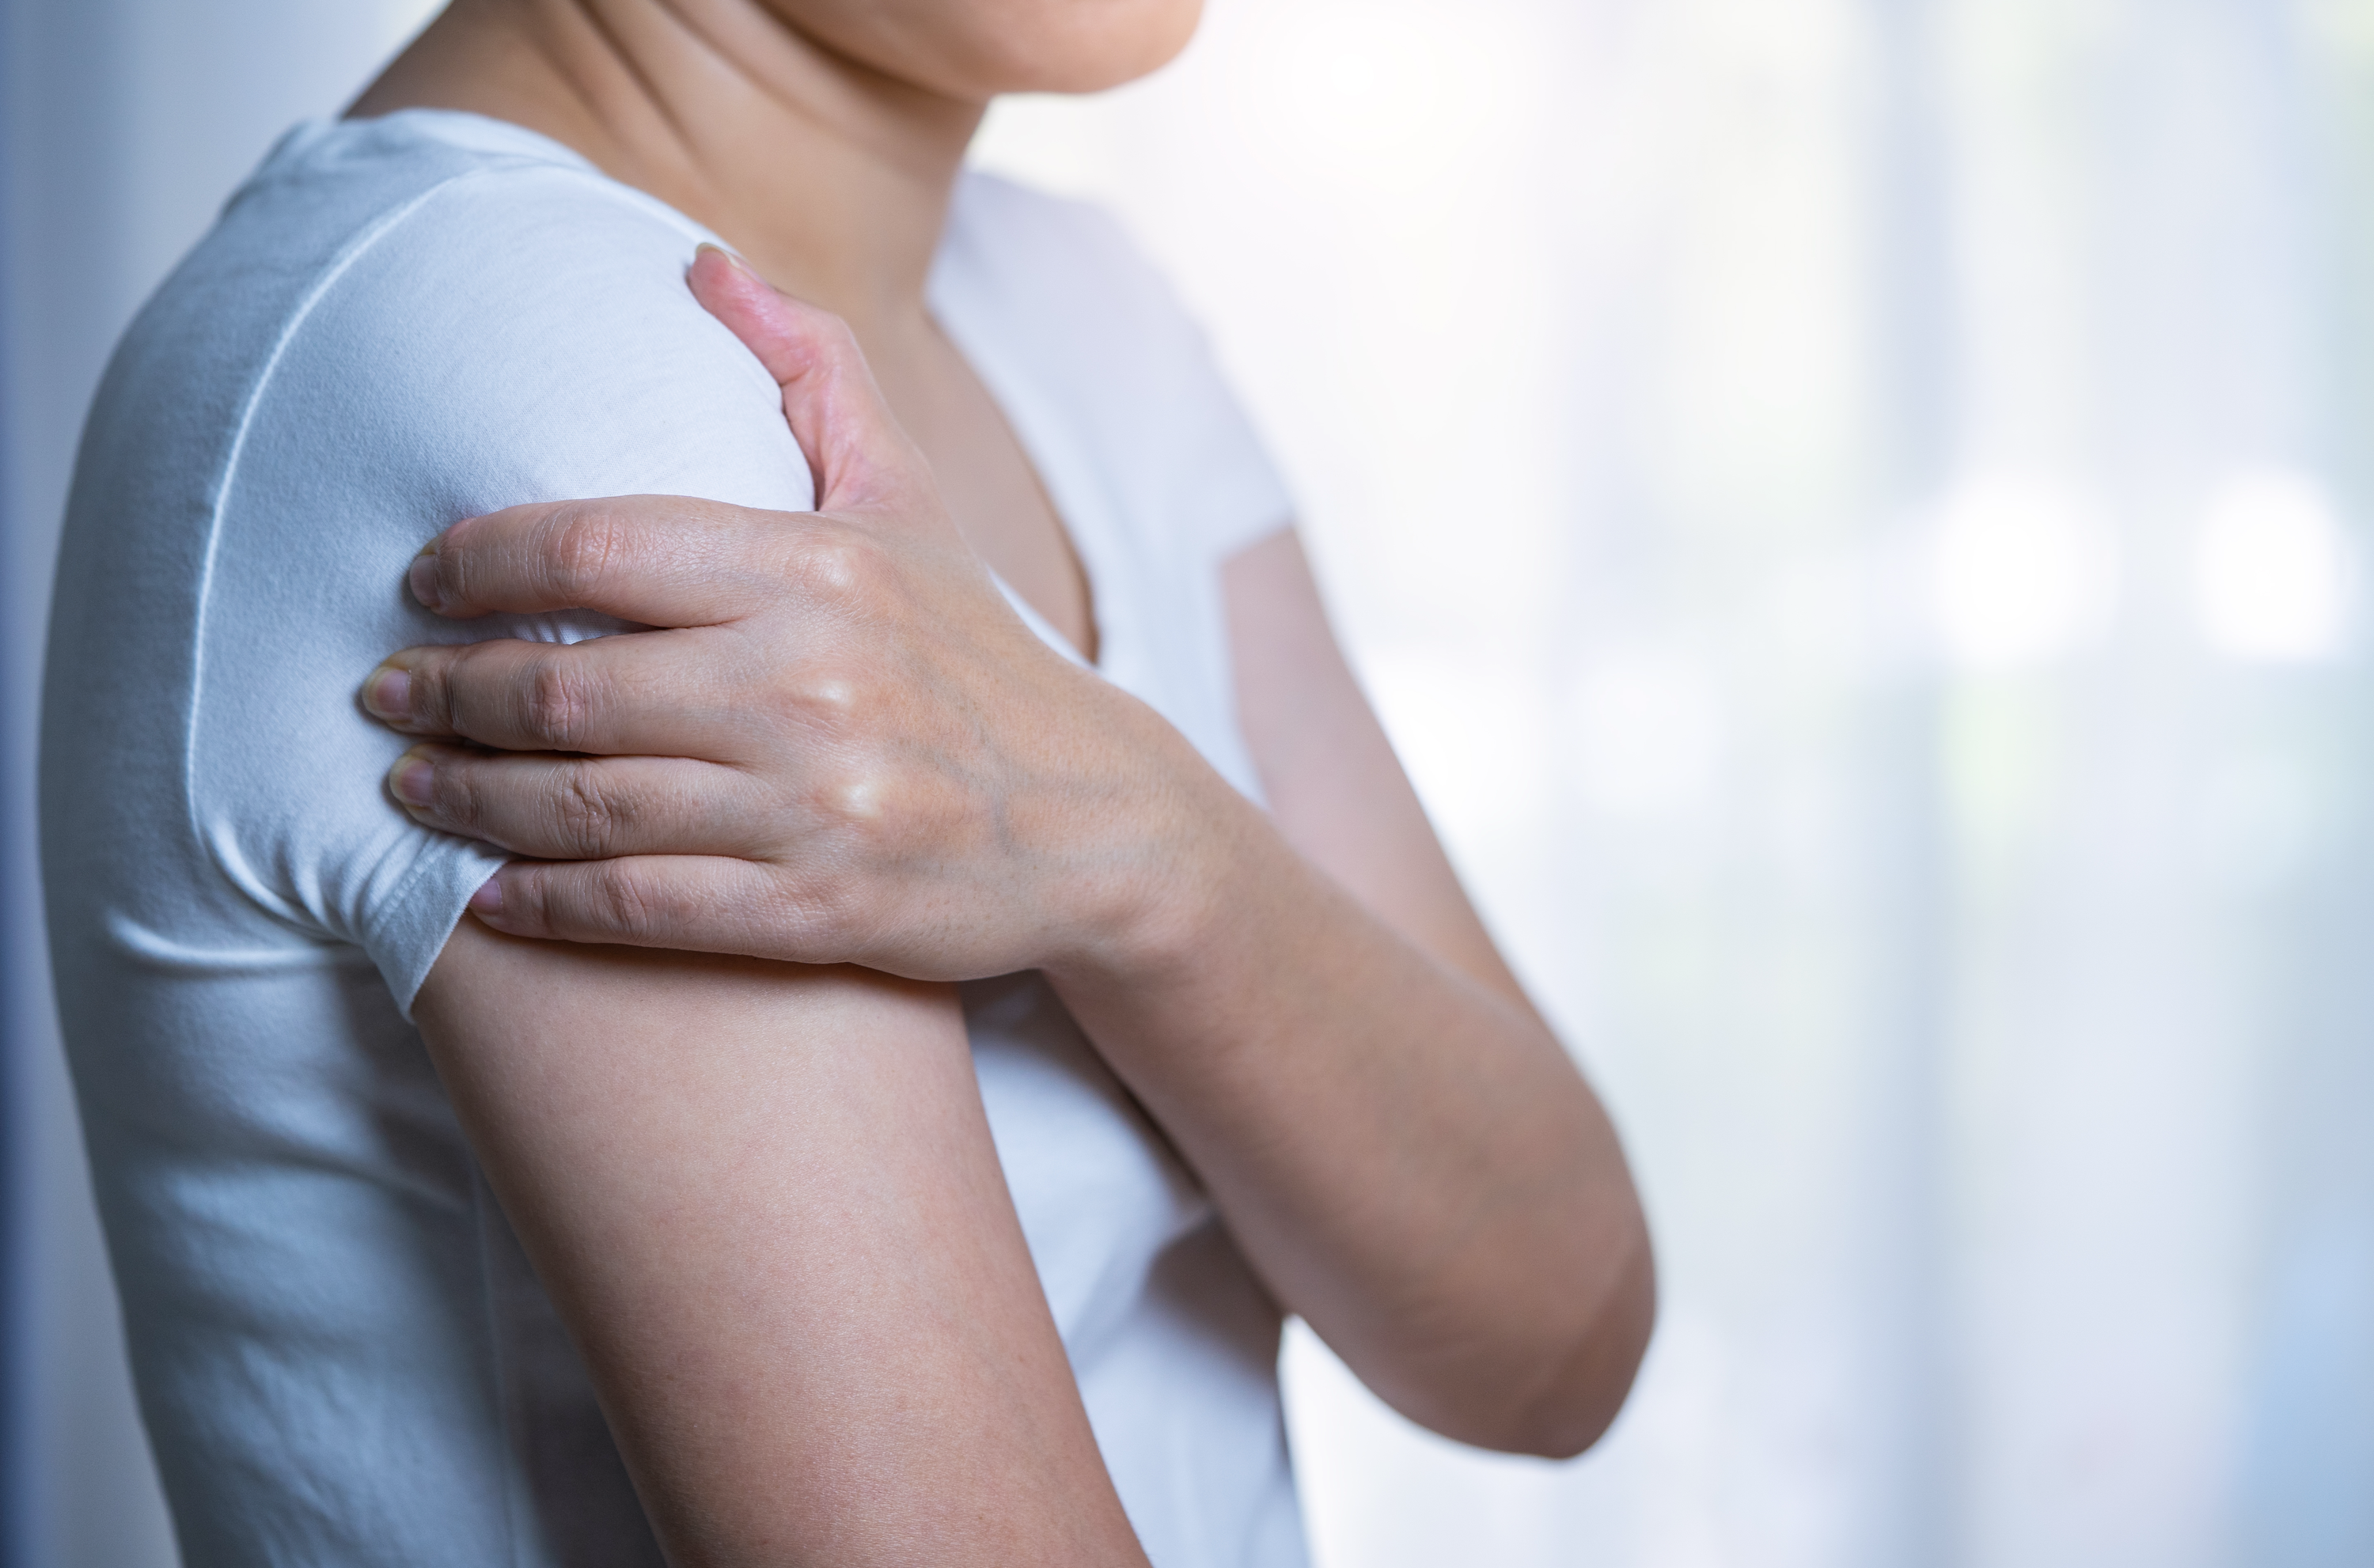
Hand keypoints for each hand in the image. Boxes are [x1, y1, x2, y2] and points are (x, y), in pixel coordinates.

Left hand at [361, 248, 1230, 980]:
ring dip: (469, 797)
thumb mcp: (909, 499)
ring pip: (587, 802)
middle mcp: (813, 681)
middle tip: (382, 690)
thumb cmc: (977, 655)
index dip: (476, 563)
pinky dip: (547, 903)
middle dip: (445, 689)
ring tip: (408, 781)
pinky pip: (645, 905)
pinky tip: (488, 895)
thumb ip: (808, 371)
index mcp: (821, 565)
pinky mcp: (821, 909)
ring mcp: (817, 803)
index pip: (595, 548)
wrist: (1098, 821)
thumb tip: (697, 264)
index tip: (418, 583)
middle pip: (567, 683)